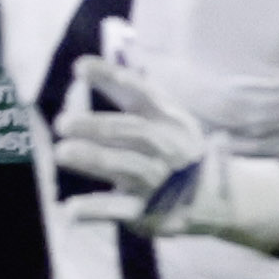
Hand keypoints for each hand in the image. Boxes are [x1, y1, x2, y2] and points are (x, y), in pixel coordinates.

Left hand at [48, 29, 278, 251]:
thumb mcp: (166, 117)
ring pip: (126, 166)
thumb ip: (130, 95)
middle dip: (96, 125)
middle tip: (62, 123)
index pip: (140, 91)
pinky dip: (96, 209)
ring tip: (62, 152)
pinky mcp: (149, 211)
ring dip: (94, 158)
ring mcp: (159, 179)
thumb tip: (82, 68)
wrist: (217, 197)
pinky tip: (70, 209)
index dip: (110, 78)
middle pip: (131, 131)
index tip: (79, 68)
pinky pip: (120, 209)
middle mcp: (166, 145)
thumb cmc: (176, 148)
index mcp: (168, 118)